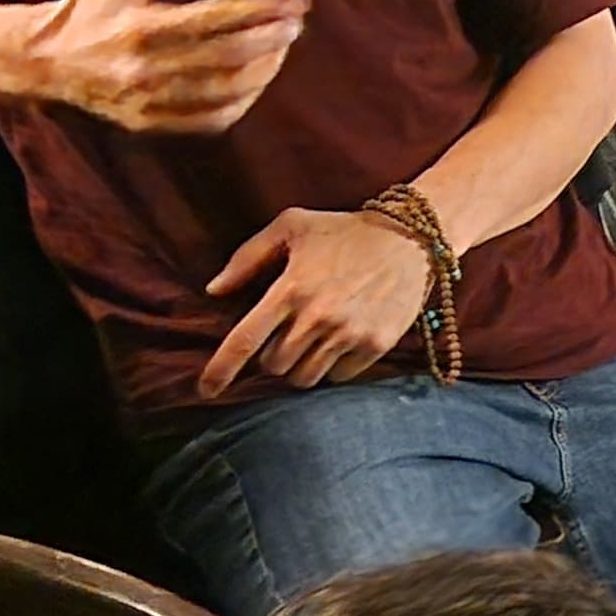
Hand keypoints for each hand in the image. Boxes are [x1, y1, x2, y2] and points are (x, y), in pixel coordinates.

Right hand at [26, 0, 311, 133]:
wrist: (42, 61)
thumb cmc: (86, 4)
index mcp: (137, 28)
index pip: (213, 20)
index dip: (260, 10)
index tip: (295, 1)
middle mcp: (143, 70)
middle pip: (227, 60)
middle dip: (270, 40)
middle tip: (295, 22)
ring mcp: (146, 101)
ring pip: (224, 93)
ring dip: (263, 71)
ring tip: (282, 46)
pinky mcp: (148, 122)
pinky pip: (209, 120)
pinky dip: (240, 101)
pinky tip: (256, 78)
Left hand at [198, 205, 430, 396]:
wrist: (410, 237)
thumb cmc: (344, 230)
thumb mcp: (292, 226)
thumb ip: (247, 257)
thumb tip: (214, 290)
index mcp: (290, 288)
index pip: (244, 340)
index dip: (220, 370)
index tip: (205, 390)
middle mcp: (317, 316)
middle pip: (274, 366)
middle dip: (272, 357)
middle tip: (287, 335)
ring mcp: (348, 333)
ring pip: (304, 377)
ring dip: (300, 365)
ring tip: (312, 340)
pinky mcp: (375, 345)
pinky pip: (338, 377)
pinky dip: (332, 367)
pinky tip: (340, 341)